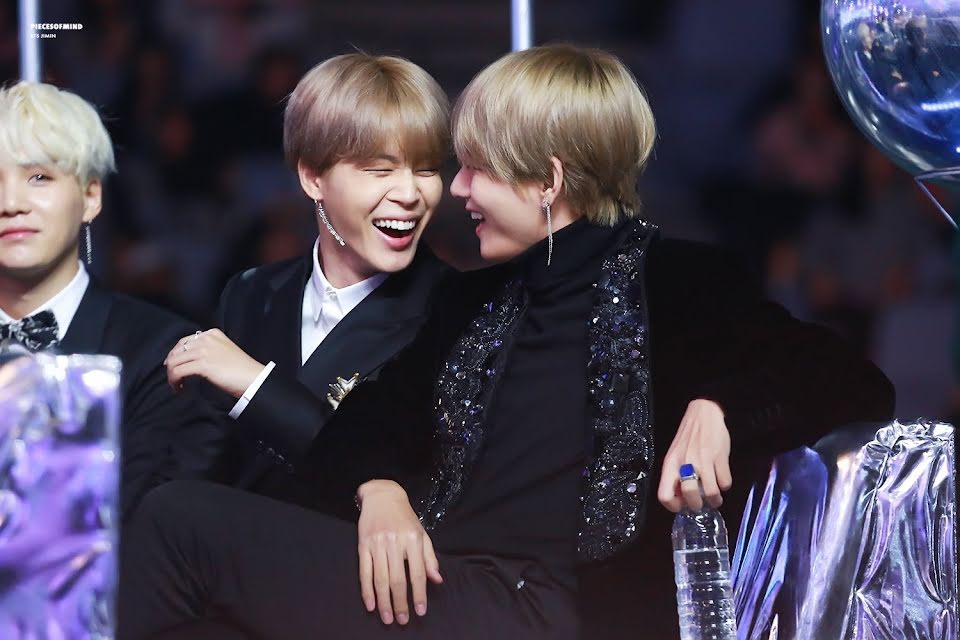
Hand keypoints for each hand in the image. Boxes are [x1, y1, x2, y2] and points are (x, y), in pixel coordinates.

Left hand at [164, 329, 264, 397]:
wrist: (253, 377)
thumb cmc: (241, 369)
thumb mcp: (224, 351)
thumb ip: (208, 350)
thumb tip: (189, 360)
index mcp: (212, 334)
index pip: (184, 341)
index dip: (175, 355)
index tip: (172, 366)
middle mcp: (206, 339)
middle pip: (177, 351)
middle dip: (171, 366)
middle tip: (173, 378)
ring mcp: (204, 351)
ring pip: (174, 362)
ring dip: (172, 376)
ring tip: (177, 385)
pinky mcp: (203, 364)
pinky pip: (178, 372)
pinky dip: (175, 381)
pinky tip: (180, 388)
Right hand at [356, 480, 442, 624]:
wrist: (382, 496)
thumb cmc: (405, 517)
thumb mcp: (422, 533)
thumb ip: (430, 558)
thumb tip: (437, 580)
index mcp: (413, 540)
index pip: (417, 573)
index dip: (419, 594)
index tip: (420, 610)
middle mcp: (395, 542)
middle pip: (397, 579)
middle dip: (400, 603)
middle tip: (403, 620)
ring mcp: (378, 544)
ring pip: (380, 579)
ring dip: (383, 601)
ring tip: (387, 617)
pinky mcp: (363, 545)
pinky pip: (365, 571)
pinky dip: (367, 590)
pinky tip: (371, 604)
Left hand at [657, 399, 731, 511]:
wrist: (703, 414)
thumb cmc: (689, 437)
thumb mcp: (675, 455)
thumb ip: (675, 475)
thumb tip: (681, 498)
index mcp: (670, 464)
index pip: (664, 495)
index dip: (673, 506)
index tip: (682, 506)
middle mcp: (685, 463)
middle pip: (690, 497)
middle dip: (697, 505)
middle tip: (701, 503)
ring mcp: (703, 461)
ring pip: (710, 493)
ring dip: (715, 500)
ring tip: (715, 498)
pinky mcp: (720, 458)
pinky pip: (725, 482)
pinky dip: (725, 486)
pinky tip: (722, 480)